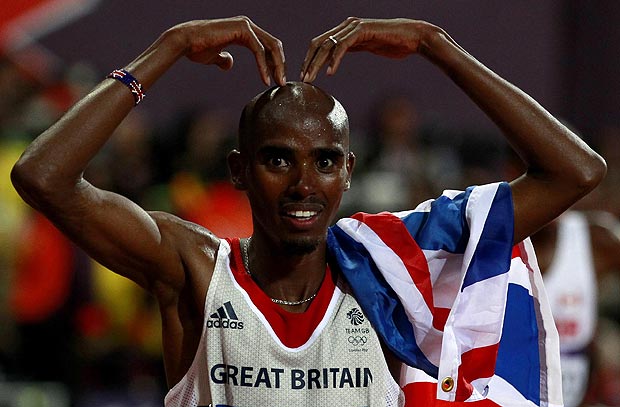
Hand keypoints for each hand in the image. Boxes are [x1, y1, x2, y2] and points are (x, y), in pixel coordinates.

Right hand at [170, 16, 285, 85]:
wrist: (185, 42)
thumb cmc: (197, 49)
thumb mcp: (215, 56)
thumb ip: (225, 59)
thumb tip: (229, 64)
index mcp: (244, 31)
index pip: (267, 46)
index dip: (274, 62)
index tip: (275, 79)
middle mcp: (247, 25)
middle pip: (273, 45)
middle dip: (279, 65)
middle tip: (282, 82)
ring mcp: (246, 25)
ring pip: (270, 46)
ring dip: (276, 66)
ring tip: (277, 82)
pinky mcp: (242, 29)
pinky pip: (259, 50)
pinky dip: (264, 65)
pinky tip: (265, 79)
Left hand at [300, 17, 427, 82]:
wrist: (413, 37)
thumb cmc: (394, 44)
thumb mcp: (368, 47)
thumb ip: (354, 48)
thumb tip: (340, 56)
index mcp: (345, 29)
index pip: (320, 43)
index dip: (310, 59)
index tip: (305, 75)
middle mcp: (347, 25)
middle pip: (319, 43)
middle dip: (308, 62)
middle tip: (303, 80)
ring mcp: (354, 26)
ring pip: (328, 44)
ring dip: (317, 63)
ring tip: (311, 78)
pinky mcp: (362, 30)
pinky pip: (343, 45)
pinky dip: (335, 59)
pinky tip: (330, 72)